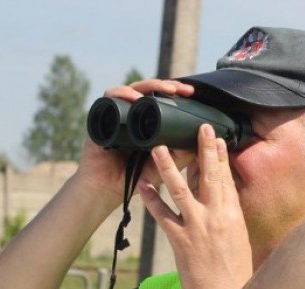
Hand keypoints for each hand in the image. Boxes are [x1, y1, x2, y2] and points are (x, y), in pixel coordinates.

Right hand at [74, 79, 195, 202]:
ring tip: (164, 89)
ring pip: (133, 89)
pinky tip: (135, 98)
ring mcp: (118, 113)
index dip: (176, 93)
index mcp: (149, 122)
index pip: (163, 99)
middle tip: (181, 89)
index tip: (191, 93)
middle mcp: (133, 114)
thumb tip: (202, 141)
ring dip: (149, 86)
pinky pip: (110, 97)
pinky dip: (122, 94)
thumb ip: (181, 155)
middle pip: (149, 91)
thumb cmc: (137, 178)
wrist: (109, 188)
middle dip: (166, 85)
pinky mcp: (102, 116)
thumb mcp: (165, 166)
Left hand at [137, 124, 251, 288]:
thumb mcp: (239, 240)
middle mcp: (215, 217)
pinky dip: (151, 199)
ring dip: (167, 167)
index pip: (226, 180)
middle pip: (209, 176)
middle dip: (204, 150)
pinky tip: (141, 185)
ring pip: (180, 189)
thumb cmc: (234, 272)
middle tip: (199, 127)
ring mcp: (196, 227)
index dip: (221, 157)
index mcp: (233, 216)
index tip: (216, 138)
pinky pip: (162, 215)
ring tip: (157, 147)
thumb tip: (222, 198)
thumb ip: (229, 217)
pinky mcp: (179, 240)